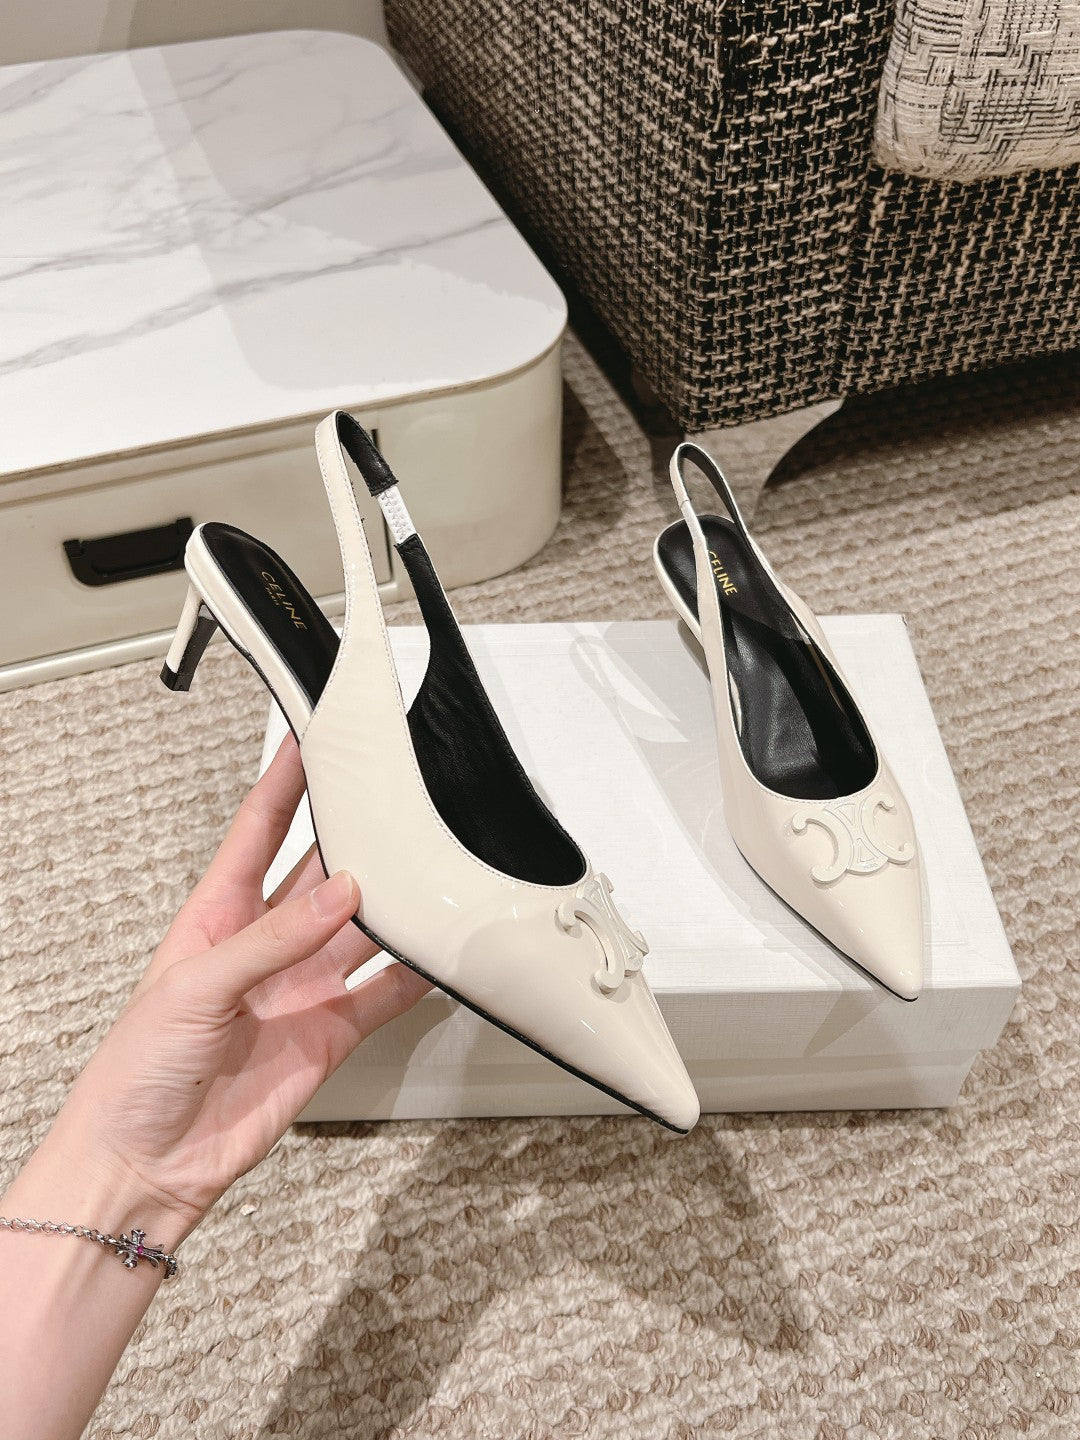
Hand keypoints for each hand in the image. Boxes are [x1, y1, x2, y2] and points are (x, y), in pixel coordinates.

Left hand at [41, 733, 429, 1235]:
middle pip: (321, 872)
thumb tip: (340, 893)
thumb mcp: (195, 987)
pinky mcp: (330, 1034)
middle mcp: (265, 945)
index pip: (258, 829)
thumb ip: (273, 939)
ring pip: (361, 929)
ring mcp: (300, 988)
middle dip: (356, 838)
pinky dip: (415, 971)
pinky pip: (383, 992)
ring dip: (393, 903)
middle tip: (395, 805)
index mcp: (216, 916)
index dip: (286, 781)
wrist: (146, 1166)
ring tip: (429, 871)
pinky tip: (438, 948)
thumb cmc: (135, 1072)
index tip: (314, 737)